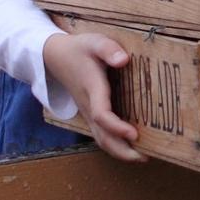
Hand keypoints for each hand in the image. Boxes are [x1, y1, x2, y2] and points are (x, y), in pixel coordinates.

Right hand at [41, 32, 143, 162]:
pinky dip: (114, 143)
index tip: (135, 134)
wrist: (54, 56)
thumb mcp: (94, 41)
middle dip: (121, 150)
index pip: (101, 114)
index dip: (117, 127)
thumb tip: (124, 60)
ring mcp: (87, 111)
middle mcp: (88, 105)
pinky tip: (131, 146)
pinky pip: (100, 133)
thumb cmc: (79, 48)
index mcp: (92, 88)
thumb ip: (108, 49)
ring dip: (119, 151)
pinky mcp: (89, 112)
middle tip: (145, 157)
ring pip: (100, 138)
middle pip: (101, 136)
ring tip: (142, 157)